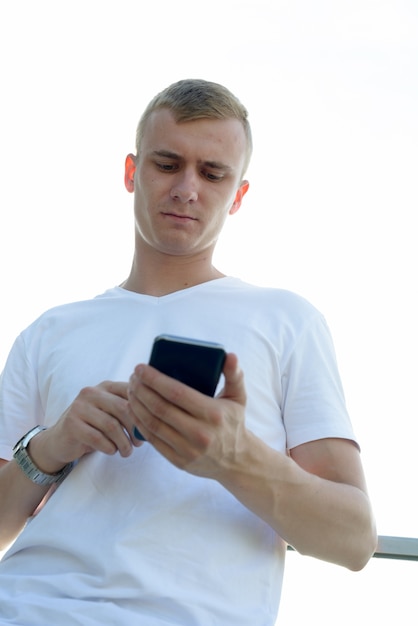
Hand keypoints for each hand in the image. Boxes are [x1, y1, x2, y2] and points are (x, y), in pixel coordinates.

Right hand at [29, 381, 142, 473]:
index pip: (131, 392)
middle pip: (123, 408)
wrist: (60, 441)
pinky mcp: (71, 424)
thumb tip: (156, 419)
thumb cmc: (93, 427)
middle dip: (135, 429)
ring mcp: (79, 407)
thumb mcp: (111, 414)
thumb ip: (128, 410)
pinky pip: (97, 438)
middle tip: (140, 444)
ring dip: (123, 442)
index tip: (151, 426)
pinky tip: (112, 451)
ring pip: (111, 425)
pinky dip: (109, 447)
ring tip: (126, 452)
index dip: (144, 410)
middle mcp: (92, 392)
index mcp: (106, 386)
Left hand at [127, 353, 247, 477]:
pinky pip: (153, 440)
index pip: (176, 393)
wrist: (236, 460)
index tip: (141, 368)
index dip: (155, 380)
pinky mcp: (179, 461)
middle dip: (141, 390)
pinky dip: (139, 423)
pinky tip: (133, 410)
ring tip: (131, 390)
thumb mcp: (238, 397)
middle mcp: (200, 433)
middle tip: (133, 377)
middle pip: (160, 408)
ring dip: (137, 405)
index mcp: (213, 413)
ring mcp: (188, 449)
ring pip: (153, 424)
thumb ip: (234, 375)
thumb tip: (230, 356)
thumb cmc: (233, 422)